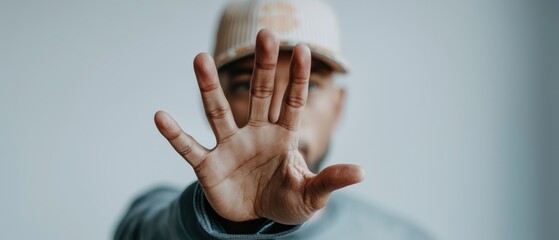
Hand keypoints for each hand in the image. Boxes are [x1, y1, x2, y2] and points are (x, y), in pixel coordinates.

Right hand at [154, 29, 364, 224]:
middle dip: (262, 67)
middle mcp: (255, 133)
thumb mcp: (311, 194)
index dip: (297, 78)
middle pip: (259, 95)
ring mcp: (230, 147)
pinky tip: (161, 116)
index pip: (291, 102)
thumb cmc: (285, 200)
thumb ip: (330, 180)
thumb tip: (362, 172)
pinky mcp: (208, 166)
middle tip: (264, 33)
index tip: (301, 48)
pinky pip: (189, 148)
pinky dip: (175, 135)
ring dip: (209, 87)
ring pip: (218, 112)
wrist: (254, 218)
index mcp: (282, 137)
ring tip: (200, 58)